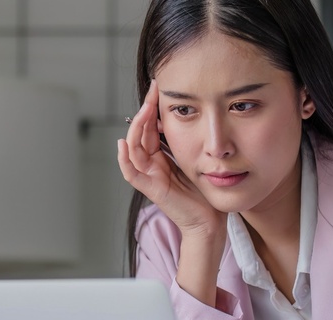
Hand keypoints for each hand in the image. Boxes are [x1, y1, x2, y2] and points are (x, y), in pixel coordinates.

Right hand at [117, 80, 224, 236]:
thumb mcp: (195, 158)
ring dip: (136, 127)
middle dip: (144, 110)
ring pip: (133, 148)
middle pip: (140, 133)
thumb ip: (185, 141)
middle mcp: (151, 165)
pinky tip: (123, 143)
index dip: (152, 107)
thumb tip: (184, 116)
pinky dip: (123, 159)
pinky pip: (131, 173)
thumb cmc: (204, 192)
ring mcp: (149, 176)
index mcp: (160, 157)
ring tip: (144, 109)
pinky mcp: (151, 189)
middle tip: (153, 90)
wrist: (210, 220)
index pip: (150, 127)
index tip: (158, 86)